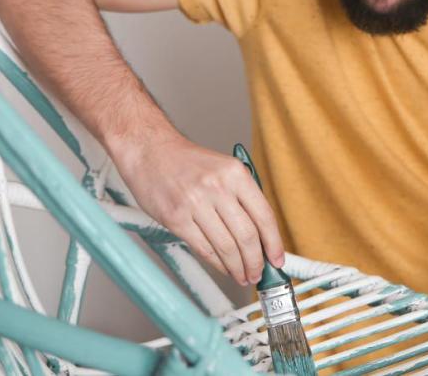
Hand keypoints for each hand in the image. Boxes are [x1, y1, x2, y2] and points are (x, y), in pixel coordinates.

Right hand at [112, 135, 283, 285]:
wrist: (150, 151)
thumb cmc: (188, 162)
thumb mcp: (224, 168)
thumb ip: (242, 197)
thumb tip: (262, 234)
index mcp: (235, 174)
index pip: (263, 215)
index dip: (274, 243)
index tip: (277, 259)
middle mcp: (217, 187)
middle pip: (247, 235)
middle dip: (256, 261)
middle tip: (258, 274)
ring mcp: (195, 203)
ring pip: (226, 247)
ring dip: (238, 267)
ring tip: (243, 276)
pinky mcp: (176, 218)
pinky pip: (203, 248)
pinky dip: (218, 264)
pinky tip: (224, 268)